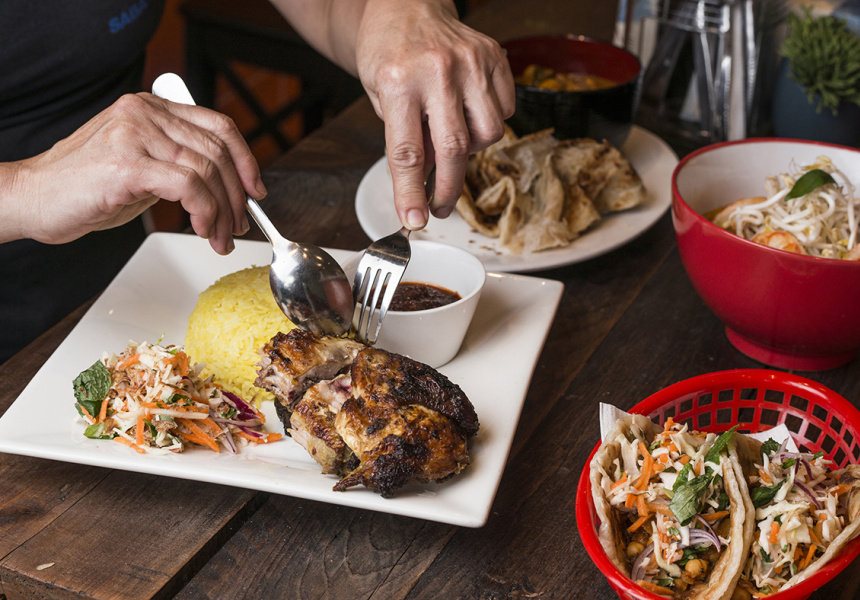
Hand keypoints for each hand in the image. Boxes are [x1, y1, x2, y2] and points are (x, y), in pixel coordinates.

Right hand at [1, 93, 265, 253]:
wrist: (33, 198)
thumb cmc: (85, 187)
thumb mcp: (142, 166)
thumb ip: (178, 164)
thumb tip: (225, 187)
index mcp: (151, 108)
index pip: (219, 125)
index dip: (245, 159)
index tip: (255, 190)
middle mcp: (144, 113)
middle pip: (218, 150)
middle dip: (237, 195)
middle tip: (239, 225)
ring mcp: (135, 134)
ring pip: (207, 170)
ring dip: (223, 212)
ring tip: (220, 237)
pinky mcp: (127, 163)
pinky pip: (188, 186)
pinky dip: (205, 212)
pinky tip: (202, 229)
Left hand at [355, 0, 514, 229]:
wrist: (406, 6)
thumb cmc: (389, 53)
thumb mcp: (379, 97)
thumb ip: (403, 138)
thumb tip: (424, 187)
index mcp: (398, 81)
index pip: (407, 152)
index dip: (411, 192)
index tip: (414, 220)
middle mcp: (438, 70)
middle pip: (454, 148)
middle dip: (448, 188)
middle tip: (440, 206)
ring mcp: (472, 61)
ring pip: (489, 132)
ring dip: (471, 149)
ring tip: (451, 137)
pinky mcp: (495, 57)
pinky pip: (505, 110)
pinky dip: (488, 122)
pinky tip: (467, 112)